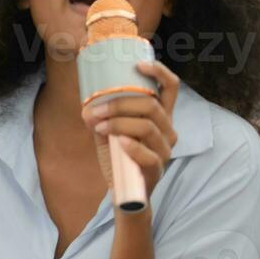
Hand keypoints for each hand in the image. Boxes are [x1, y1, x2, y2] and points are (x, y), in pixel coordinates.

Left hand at [82, 60, 179, 199]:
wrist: (125, 193)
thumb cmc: (119, 158)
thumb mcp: (109, 133)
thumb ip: (102, 118)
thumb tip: (88, 108)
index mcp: (160, 116)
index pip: (171, 87)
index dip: (159, 71)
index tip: (137, 65)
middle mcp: (167, 130)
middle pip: (151, 105)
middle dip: (120, 104)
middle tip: (96, 110)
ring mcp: (165, 150)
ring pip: (147, 127)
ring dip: (119, 123)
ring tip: (98, 126)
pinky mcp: (157, 169)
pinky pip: (147, 154)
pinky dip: (131, 146)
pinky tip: (117, 143)